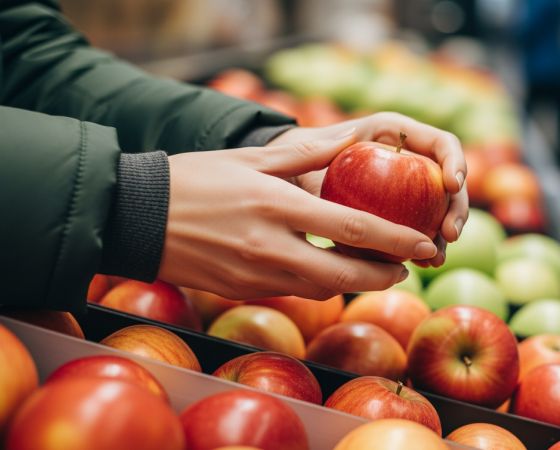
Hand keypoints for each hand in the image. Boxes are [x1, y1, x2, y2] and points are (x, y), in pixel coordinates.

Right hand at [157, 131, 440, 299]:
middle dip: (385, 274)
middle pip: (345, 275)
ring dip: (355, 281)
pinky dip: (321, 283)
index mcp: (275, 206)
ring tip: (378, 267)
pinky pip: (294, 291)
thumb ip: (305, 154)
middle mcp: (269, 247)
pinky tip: (332, 269)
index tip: (424, 244)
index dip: (395, 242)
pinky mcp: (242, 290)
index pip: (351, 230)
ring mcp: (255, 275)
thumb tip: (353, 139)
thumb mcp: (251, 157)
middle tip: (410, 266)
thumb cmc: (195, 178)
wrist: (135, 216)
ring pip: (322, 289)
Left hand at [268, 112, 468, 267]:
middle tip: (449, 235)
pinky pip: (420, 231)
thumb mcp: (310, 152)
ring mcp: (410, 189)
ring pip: (440, 211)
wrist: (290, 178)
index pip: (443, 144)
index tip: (451, 185)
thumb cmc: (299, 158)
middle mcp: (411, 159)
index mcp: (398, 134)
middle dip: (457, 209)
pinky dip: (423, 248)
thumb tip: (347, 138)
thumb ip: (325, 148)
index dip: (455, 162)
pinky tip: (420, 266)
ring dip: (443, 236)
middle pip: (451, 183)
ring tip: (435, 259)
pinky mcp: (401, 215)